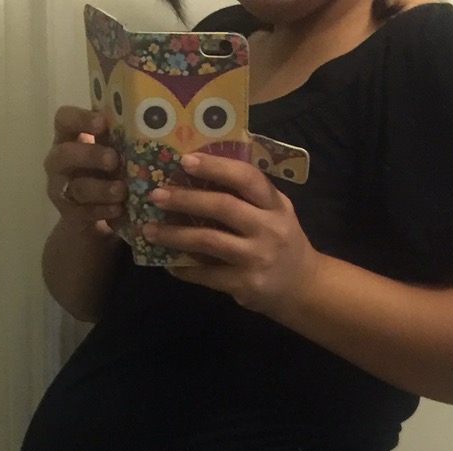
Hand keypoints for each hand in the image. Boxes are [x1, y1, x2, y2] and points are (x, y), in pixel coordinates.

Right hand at [45, 106, 124, 236]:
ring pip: (77, 187)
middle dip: (90, 156)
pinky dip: (103, 211)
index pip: (63, 119)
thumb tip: (146, 123)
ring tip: (122, 190)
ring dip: (102, 189)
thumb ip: (115, 138)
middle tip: (114, 160)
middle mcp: (58, 161)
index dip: (79, 118)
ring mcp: (60, 189)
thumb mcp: (109, 150)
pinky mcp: (69, 214)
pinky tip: (118, 209)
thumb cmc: (104, 171)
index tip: (102, 122)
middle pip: (65, 154)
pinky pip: (84, 212)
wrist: (94, 215)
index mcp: (67, 137)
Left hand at [145, 152, 321, 316]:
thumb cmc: (281, 242)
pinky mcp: (245, 284)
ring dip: (175, 235)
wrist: (303, 288)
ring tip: (149, 230)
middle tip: (156, 195)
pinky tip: (168, 263)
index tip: (184, 160)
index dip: (215, 167)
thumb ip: (248, 197)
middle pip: (223, 207)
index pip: (246, 178)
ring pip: (209, 241)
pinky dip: (184, 268)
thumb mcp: (276, 213)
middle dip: (185, 199)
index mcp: (275, 205)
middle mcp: (268, 229)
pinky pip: (207, 274)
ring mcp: (257, 258)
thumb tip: (198, 176)